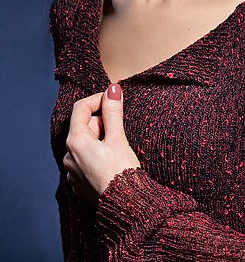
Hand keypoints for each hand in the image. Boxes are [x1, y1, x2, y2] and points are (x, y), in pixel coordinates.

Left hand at [63, 84, 140, 206]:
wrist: (126, 205)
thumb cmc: (122, 171)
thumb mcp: (118, 137)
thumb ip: (113, 111)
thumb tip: (112, 89)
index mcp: (76, 142)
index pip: (80, 108)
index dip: (98, 99)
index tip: (114, 99)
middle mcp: (69, 156)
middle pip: (85, 126)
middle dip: (103, 123)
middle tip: (120, 132)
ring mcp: (72, 171)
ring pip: (86, 144)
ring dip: (101, 140)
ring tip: (118, 150)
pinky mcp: (78, 182)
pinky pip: (86, 160)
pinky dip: (97, 155)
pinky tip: (111, 163)